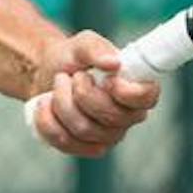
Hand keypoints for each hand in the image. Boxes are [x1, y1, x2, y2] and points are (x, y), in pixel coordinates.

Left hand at [23, 31, 159, 156]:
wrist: (46, 74)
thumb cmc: (72, 58)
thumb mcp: (81, 44)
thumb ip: (96, 48)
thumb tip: (113, 62)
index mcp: (137, 89)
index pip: (146, 98)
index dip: (126, 92)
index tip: (107, 79)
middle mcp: (127, 117)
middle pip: (109, 116)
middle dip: (81, 92)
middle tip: (73, 76)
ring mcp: (107, 136)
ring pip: (83, 129)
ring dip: (61, 101)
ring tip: (58, 86)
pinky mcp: (84, 148)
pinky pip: (64, 141)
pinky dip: (47, 119)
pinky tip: (46, 104)